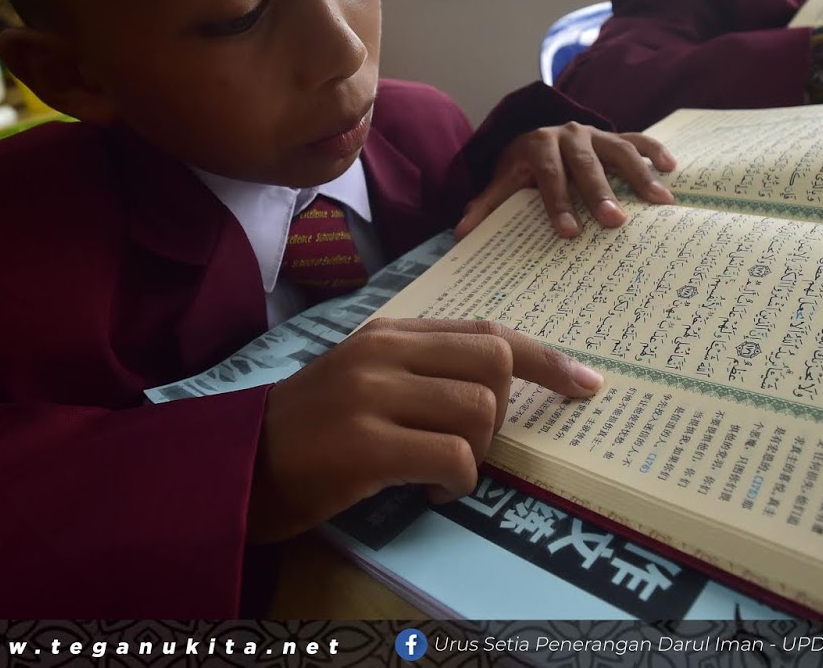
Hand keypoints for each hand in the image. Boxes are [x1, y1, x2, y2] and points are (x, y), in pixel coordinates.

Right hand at [248, 318, 603, 541]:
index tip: (585, 383)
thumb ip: (423, 369)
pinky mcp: (365, 445)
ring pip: (479, 412)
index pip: (487, 331)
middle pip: (495, 361)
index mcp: (390, 333)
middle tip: (477, 444)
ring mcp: (372, 396)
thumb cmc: (309, 431)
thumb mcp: (364, 378)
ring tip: (442, 474)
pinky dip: (456, 483)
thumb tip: (501, 384)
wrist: (236, 467)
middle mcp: (384, 353)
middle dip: (506, 411)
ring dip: (477, 453)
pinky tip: (426, 492)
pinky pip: (453, 458)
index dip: (545, 358)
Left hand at [455, 123, 675, 239]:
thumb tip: (462, 233)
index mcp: (538, 145)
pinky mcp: (615, 136)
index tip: (569, 232)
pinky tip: (671, 169)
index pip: (549, 175)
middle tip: (616, 222)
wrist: (537, 139)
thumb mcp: (502, 182)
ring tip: (660, 201)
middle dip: (601, 192)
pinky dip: (655, 150)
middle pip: (586, 163)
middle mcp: (568, 134)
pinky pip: (638, 139)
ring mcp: (595, 133)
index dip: (558, 203)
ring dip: (640, 175)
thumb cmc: (522, 169)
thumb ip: (486, 206)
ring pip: (619, 150)